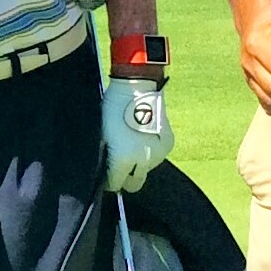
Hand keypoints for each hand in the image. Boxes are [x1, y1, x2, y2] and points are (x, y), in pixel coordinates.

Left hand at [100, 75, 173, 191]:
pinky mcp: (168, 145)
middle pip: (133, 185)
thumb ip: (105, 156)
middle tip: (119, 168)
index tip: (106, 175)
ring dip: (138, 164)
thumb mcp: (102, 133)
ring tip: (131, 145)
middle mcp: (142, 161)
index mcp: (122, 158)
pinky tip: (143, 138)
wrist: (137, 85)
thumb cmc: (113, 107)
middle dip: (125, 180)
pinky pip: (157, 156)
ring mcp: (158, 154)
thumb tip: (104, 170)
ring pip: (146, 170)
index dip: (108, 181)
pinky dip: (149, 152)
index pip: (115, 184)